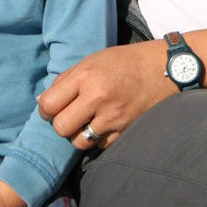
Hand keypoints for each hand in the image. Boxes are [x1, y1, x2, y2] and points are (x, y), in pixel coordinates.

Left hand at [37, 41, 174, 148]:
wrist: (163, 68)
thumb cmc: (124, 61)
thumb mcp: (92, 60)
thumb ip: (66, 80)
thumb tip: (42, 102)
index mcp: (86, 76)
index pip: (49, 105)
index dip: (45, 110)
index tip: (51, 109)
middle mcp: (97, 97)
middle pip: (61, 128)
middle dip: (61, 125)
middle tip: (70, 116)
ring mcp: (113, 116)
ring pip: (79, 142)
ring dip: (79, 134)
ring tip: (88, 121)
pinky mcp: (126, 130)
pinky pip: (100, 145)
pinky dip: (99, 138)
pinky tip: (105, 124)